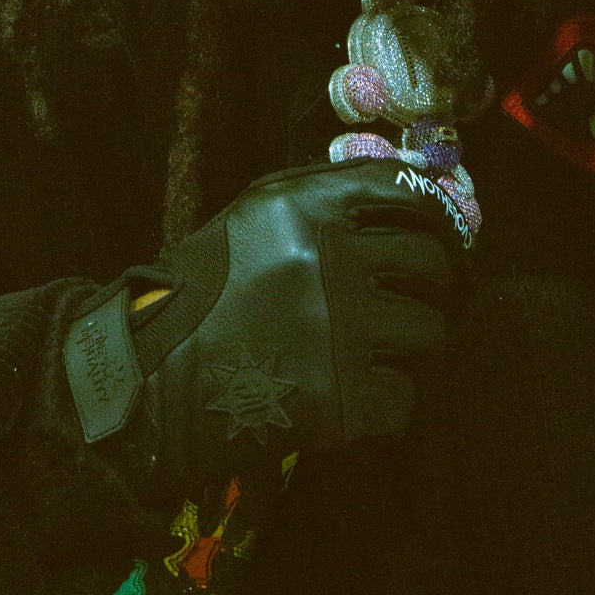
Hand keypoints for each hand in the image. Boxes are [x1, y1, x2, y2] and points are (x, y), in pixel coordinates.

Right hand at [63, 159, 470, 502]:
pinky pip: (406, 398)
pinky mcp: (341, 400)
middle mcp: (327, 260)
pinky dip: (394, 403)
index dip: (438, 212)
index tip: (449, 235)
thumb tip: (405, 203)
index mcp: (300, 207)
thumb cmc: (194, 301)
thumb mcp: (246, 224)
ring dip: (422, 345)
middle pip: (430, 262)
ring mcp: (338, 332)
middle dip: (445, 283)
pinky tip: (366, 400)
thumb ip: (317, 205)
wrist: (146, 388)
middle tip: (439, 301)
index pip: (402, 191)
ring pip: (429, 332)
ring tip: (399, 354)